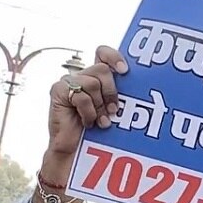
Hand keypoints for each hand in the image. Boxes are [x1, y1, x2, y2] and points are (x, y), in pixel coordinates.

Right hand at [42, 46, 127, 185]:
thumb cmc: (97, 129)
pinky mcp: (58, 91)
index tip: (125, 71)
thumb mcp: (112, 109)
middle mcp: (81, 76)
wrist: (75, 148)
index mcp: (95, 76)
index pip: (102, 53)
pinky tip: (88, 122)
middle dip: (111, 91)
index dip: (113, 57)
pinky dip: (88, 112)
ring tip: (101, 120)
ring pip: (92, 83)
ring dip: (100, 105)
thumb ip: (120, 95)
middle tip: (114, 110)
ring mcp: (68, 82)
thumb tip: (144, 88)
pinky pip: (80, 96)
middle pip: (102, 69)